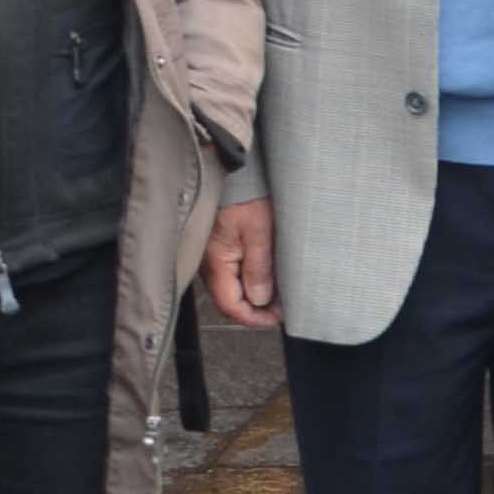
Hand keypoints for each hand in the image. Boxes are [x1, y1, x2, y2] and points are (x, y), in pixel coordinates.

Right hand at [200, 198, 280, 328]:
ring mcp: (213, 257)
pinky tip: (268, 278)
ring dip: (254, 296)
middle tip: (283, 310)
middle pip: (230, 301)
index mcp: (217, 263)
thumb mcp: (258, 231)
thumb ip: (258, 267)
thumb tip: (260, 299)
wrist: (234, 174)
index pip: (231, 306)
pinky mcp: (219, 249)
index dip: (255, 318)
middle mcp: (210, 265)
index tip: (278, 319)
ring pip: (232, 288)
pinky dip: (250, 281)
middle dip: (256, 310)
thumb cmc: (244, 197)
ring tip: (280, 296)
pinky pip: (232, 273)